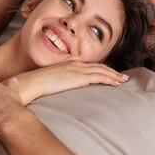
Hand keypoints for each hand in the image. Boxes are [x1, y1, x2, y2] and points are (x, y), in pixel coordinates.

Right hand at [15, 61, 129, 104]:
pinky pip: (99, 76)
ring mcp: (77, 69)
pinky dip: (110, 79)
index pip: (89, 66)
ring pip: (102, 71)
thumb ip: (57, 82)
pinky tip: (116, 84)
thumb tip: (61, 90)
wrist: (30, 83)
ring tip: (123, 81)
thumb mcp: (49, 82)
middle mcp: (74, 64)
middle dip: (112, 72)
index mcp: (68, 64)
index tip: (110, 74)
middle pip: (98, 66)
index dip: (101, 69)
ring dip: (114, 76)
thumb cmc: (35, 85)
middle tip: (122, 77)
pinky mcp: (78, 77)